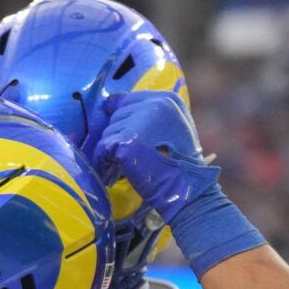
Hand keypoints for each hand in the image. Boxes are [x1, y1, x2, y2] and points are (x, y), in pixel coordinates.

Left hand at [89, 90, 223, 227]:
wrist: (186, 189)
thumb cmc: (179, 163)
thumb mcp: (171, 129)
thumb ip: (146, 114)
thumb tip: (108, 103)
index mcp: (167, 99)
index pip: (128, 99)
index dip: (123, 120)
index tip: (126, 137)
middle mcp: (154, 105)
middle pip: (117, 115)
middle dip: (118, 137)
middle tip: (128, 157)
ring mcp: (141, 121)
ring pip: (108, 132)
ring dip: (111, 151)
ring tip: (123, 166)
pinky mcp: (127, 141)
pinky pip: (102, 148)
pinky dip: (103, 162)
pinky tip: (112, 173)